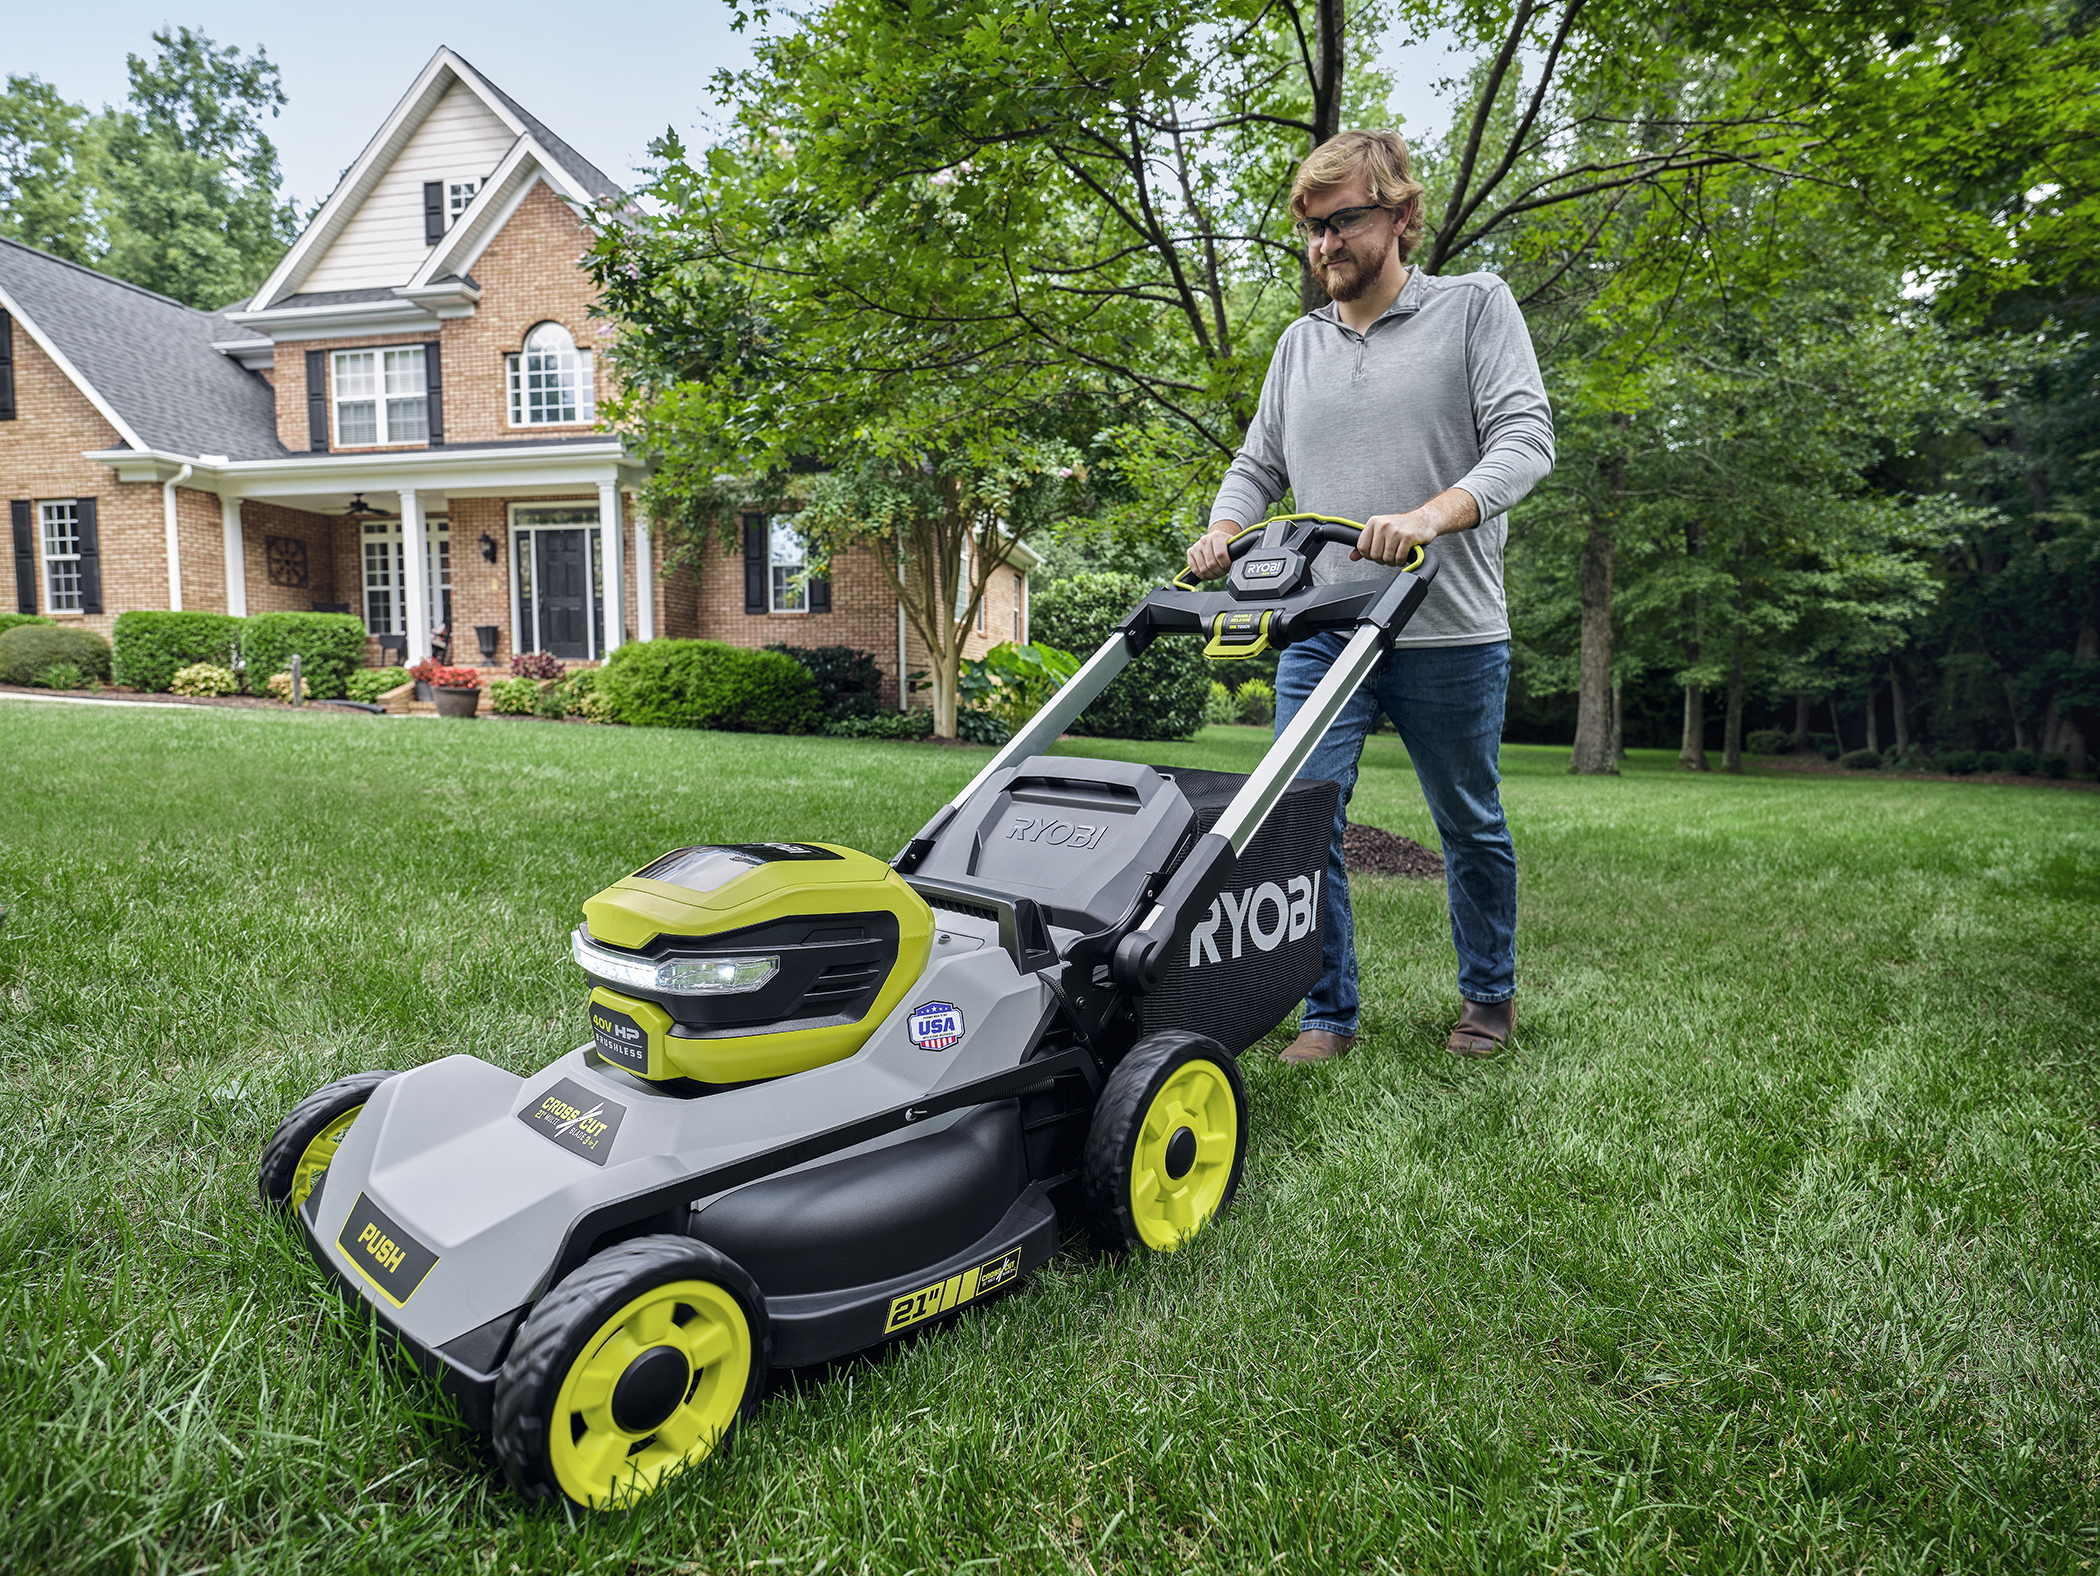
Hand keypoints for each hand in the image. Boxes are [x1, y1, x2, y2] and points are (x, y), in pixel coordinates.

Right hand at [1187, 523, 1237, 579]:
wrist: (1215, 538)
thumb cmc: (1225, 544)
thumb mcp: (1232, 545)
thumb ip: (1236, 552)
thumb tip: (1240, 563)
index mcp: (1217, 536)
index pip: (1220, 555)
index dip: (1225, 565)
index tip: (1228, 566)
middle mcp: (1204, 540)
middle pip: (1211, 564)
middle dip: (1219, 572)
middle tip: (1223, 571)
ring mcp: (1196, 546)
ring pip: (1203, 569)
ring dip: (1211, 575)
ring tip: (1217, 573)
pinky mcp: (1190, 552)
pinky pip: (1194, 569)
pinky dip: (1202, 575)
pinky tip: (1208, 574)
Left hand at [1352, 487, 1480, 565]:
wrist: (1424, 519)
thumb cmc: (1402, 526)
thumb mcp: (1381, 530)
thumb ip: (1366, 543)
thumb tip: (1352, 557)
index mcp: (1373, 522)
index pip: (1362, 547)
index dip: (1369, 555)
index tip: (1378, 553)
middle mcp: (1383, 525)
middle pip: (1374, 555)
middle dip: (1382, 560)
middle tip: (1390, 555)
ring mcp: (1395, 531)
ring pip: (1386, 558)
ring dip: (1393, 561)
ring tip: (1397, 555)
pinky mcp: (1408, 537)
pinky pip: (1399, 558)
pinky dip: (1401, 561)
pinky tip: (1404, 556)